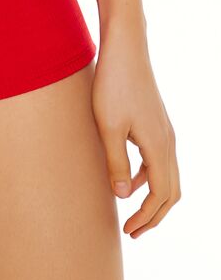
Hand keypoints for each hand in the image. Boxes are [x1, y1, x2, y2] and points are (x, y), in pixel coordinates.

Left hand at [92, 25, 180, 237]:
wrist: (125, 48)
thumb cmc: (113, 84)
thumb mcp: (108, 127)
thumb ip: (115, 162)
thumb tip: (121, 196)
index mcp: (159, 146)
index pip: (161, 195)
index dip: (146, 218)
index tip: (129, 231)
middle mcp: (168, 142)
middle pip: (171, 191)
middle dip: (154, 215)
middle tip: (133, 232)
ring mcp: (165, 131)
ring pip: (167, 176)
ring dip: (152, 196)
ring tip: (129, 210)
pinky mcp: (156, 122)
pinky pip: (159, 160)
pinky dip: (147, 177)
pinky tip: (125, 177)